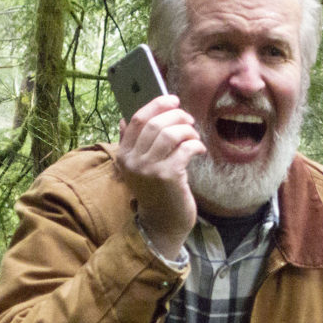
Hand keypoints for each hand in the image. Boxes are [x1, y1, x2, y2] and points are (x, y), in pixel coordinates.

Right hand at [116, 95, 206, 258]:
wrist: (162, 223)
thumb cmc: (155, 191)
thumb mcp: (137, 168)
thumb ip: (130, 144)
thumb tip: (123, 120)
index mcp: (123, 155)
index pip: (137, 119)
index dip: (157, 104)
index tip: (173, 99)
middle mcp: (132, 161)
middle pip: (156, 123)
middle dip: (177, 116)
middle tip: (189, 120)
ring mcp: (149, 169)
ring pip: (170, 134)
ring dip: (188, 130)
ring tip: (194, 136)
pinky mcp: (168, 176)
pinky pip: (185, 148)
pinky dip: (196, 145)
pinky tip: (200, 150)